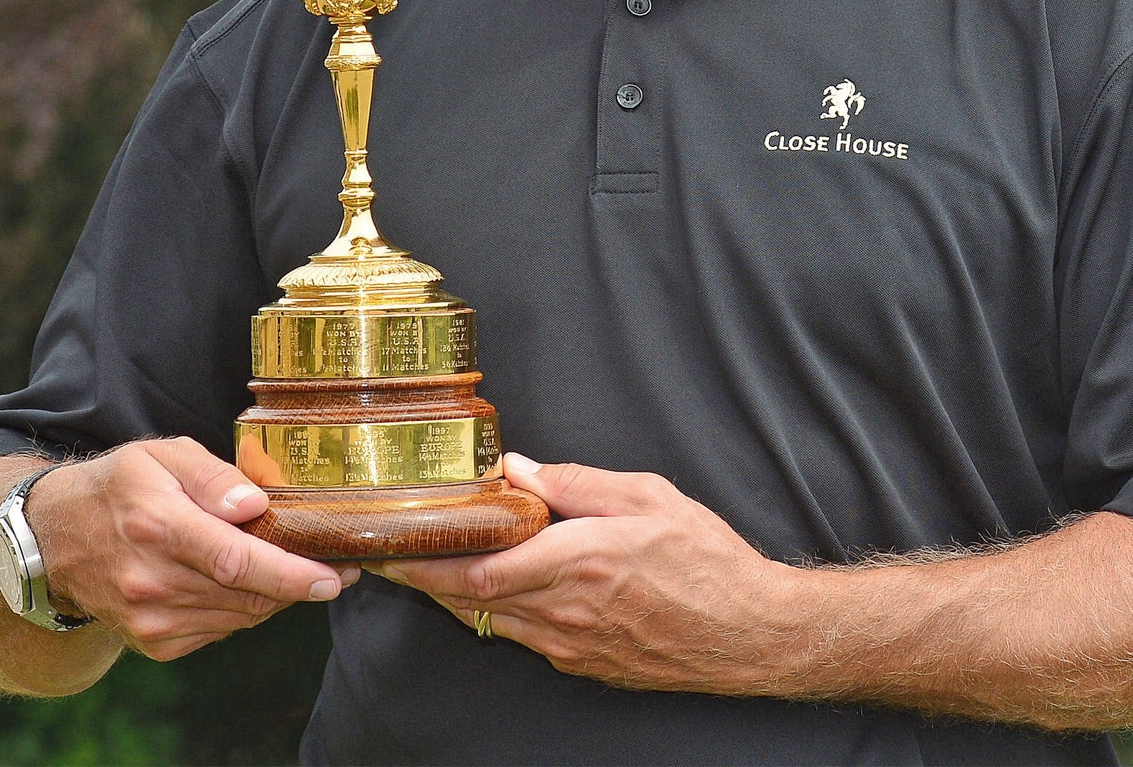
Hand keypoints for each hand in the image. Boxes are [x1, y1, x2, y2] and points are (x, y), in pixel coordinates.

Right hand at [29, 438, 356, 660]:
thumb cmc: (117, 487)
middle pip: (247, 595)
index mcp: (158, 525)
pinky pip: (221, 630)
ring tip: (291, 568)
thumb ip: (213, 476)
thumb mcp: (161, 455)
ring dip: (274, 596)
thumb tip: (256, 506)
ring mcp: (150, 618)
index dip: (291, 573)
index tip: (332, 577)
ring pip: (241, 617)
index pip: (236, 560)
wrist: (54, 539)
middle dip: (299, 585)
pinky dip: (243, 609)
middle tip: (335, 568)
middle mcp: (152, 580)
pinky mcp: (153, 642)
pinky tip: (241, 582)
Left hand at [376, 454, 809, 693]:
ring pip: (490, 621)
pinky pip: (521, 637)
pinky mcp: (580, 663)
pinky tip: (487, 590)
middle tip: (385, 557)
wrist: (748, 632)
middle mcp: (565, 609)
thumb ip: (576, 482)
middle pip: (470, 600)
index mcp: (579, 559)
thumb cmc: (706, 559)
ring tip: (424, 567)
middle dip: (423, 578)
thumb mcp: (647, 497)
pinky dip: (493, 613)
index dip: (428, 561)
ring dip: (452, 596)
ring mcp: (570, 644)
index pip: (481, 569)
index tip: (393, 543)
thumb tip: (517, 468)